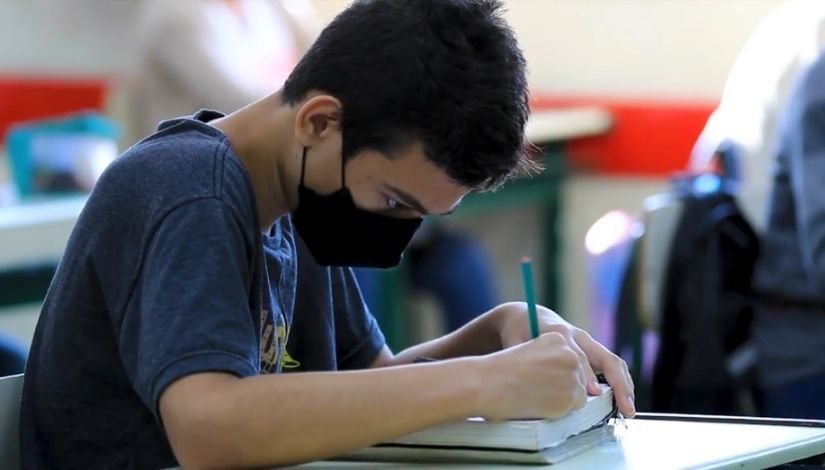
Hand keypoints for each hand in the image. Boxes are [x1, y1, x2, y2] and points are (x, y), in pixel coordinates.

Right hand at [477, 332, 587, 419]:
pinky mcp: (570, 397)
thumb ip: (550, 359)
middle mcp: (569, 354)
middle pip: (579, 377)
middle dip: (564, 386)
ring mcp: (571, 375)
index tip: (544, 378)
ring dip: (562, 399)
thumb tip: (566, 378)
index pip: (572, 360)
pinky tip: (538, 403)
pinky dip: (558, 411)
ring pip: (579, 394)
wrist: (486, 383)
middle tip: (539, 389)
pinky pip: (572, 409)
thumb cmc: (501, 370)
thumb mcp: (529, 353)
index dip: (559, 373)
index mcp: (557, 337)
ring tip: (536, 395)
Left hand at [490, 302, 635, 417]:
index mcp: (559, 333)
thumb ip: (524, 359)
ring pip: (613, 361)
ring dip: (624, 385)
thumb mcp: (516, 342)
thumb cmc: (517, 332)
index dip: (587, 376)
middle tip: (625, 407)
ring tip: (629, 408)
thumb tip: (533, 383)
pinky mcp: (590, 349)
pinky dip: (620, 382)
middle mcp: (578, 335)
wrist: (524, 315)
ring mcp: (587, 342)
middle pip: (606, 357)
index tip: (593, 394)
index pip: (579, 356)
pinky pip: (611, 364)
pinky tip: (623, 400)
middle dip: (618, 383)